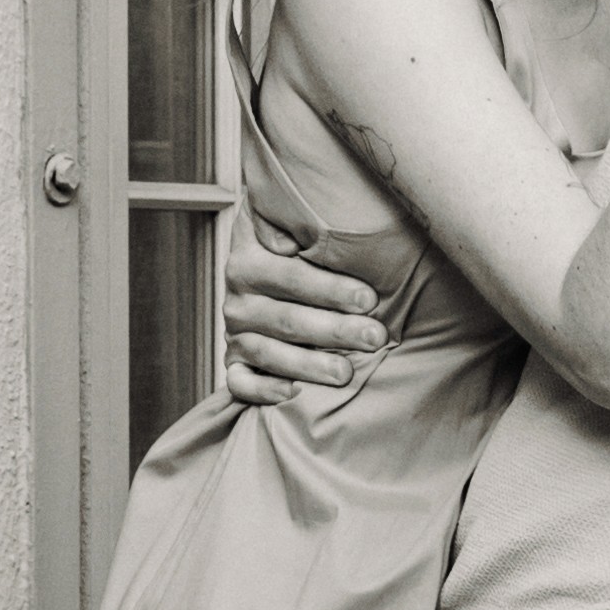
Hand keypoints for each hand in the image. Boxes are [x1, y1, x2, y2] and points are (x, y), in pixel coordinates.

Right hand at [220, 209, 386, 408]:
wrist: (264, 262)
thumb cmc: (296, 243)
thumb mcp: (284, 216)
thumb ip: (286, 219)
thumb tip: (288, 244)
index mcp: (247, 260)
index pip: (290, 278)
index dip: (330, 289)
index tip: (368, 299)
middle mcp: (237, 299)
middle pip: (286, 319)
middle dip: (334, 330)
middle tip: (374, 337)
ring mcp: (235, 333)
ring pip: (267, 354)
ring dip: (308, 365)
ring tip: (347, 373)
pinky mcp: (235, 362)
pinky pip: (239, 383)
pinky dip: (261, 391)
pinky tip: (293, 394)